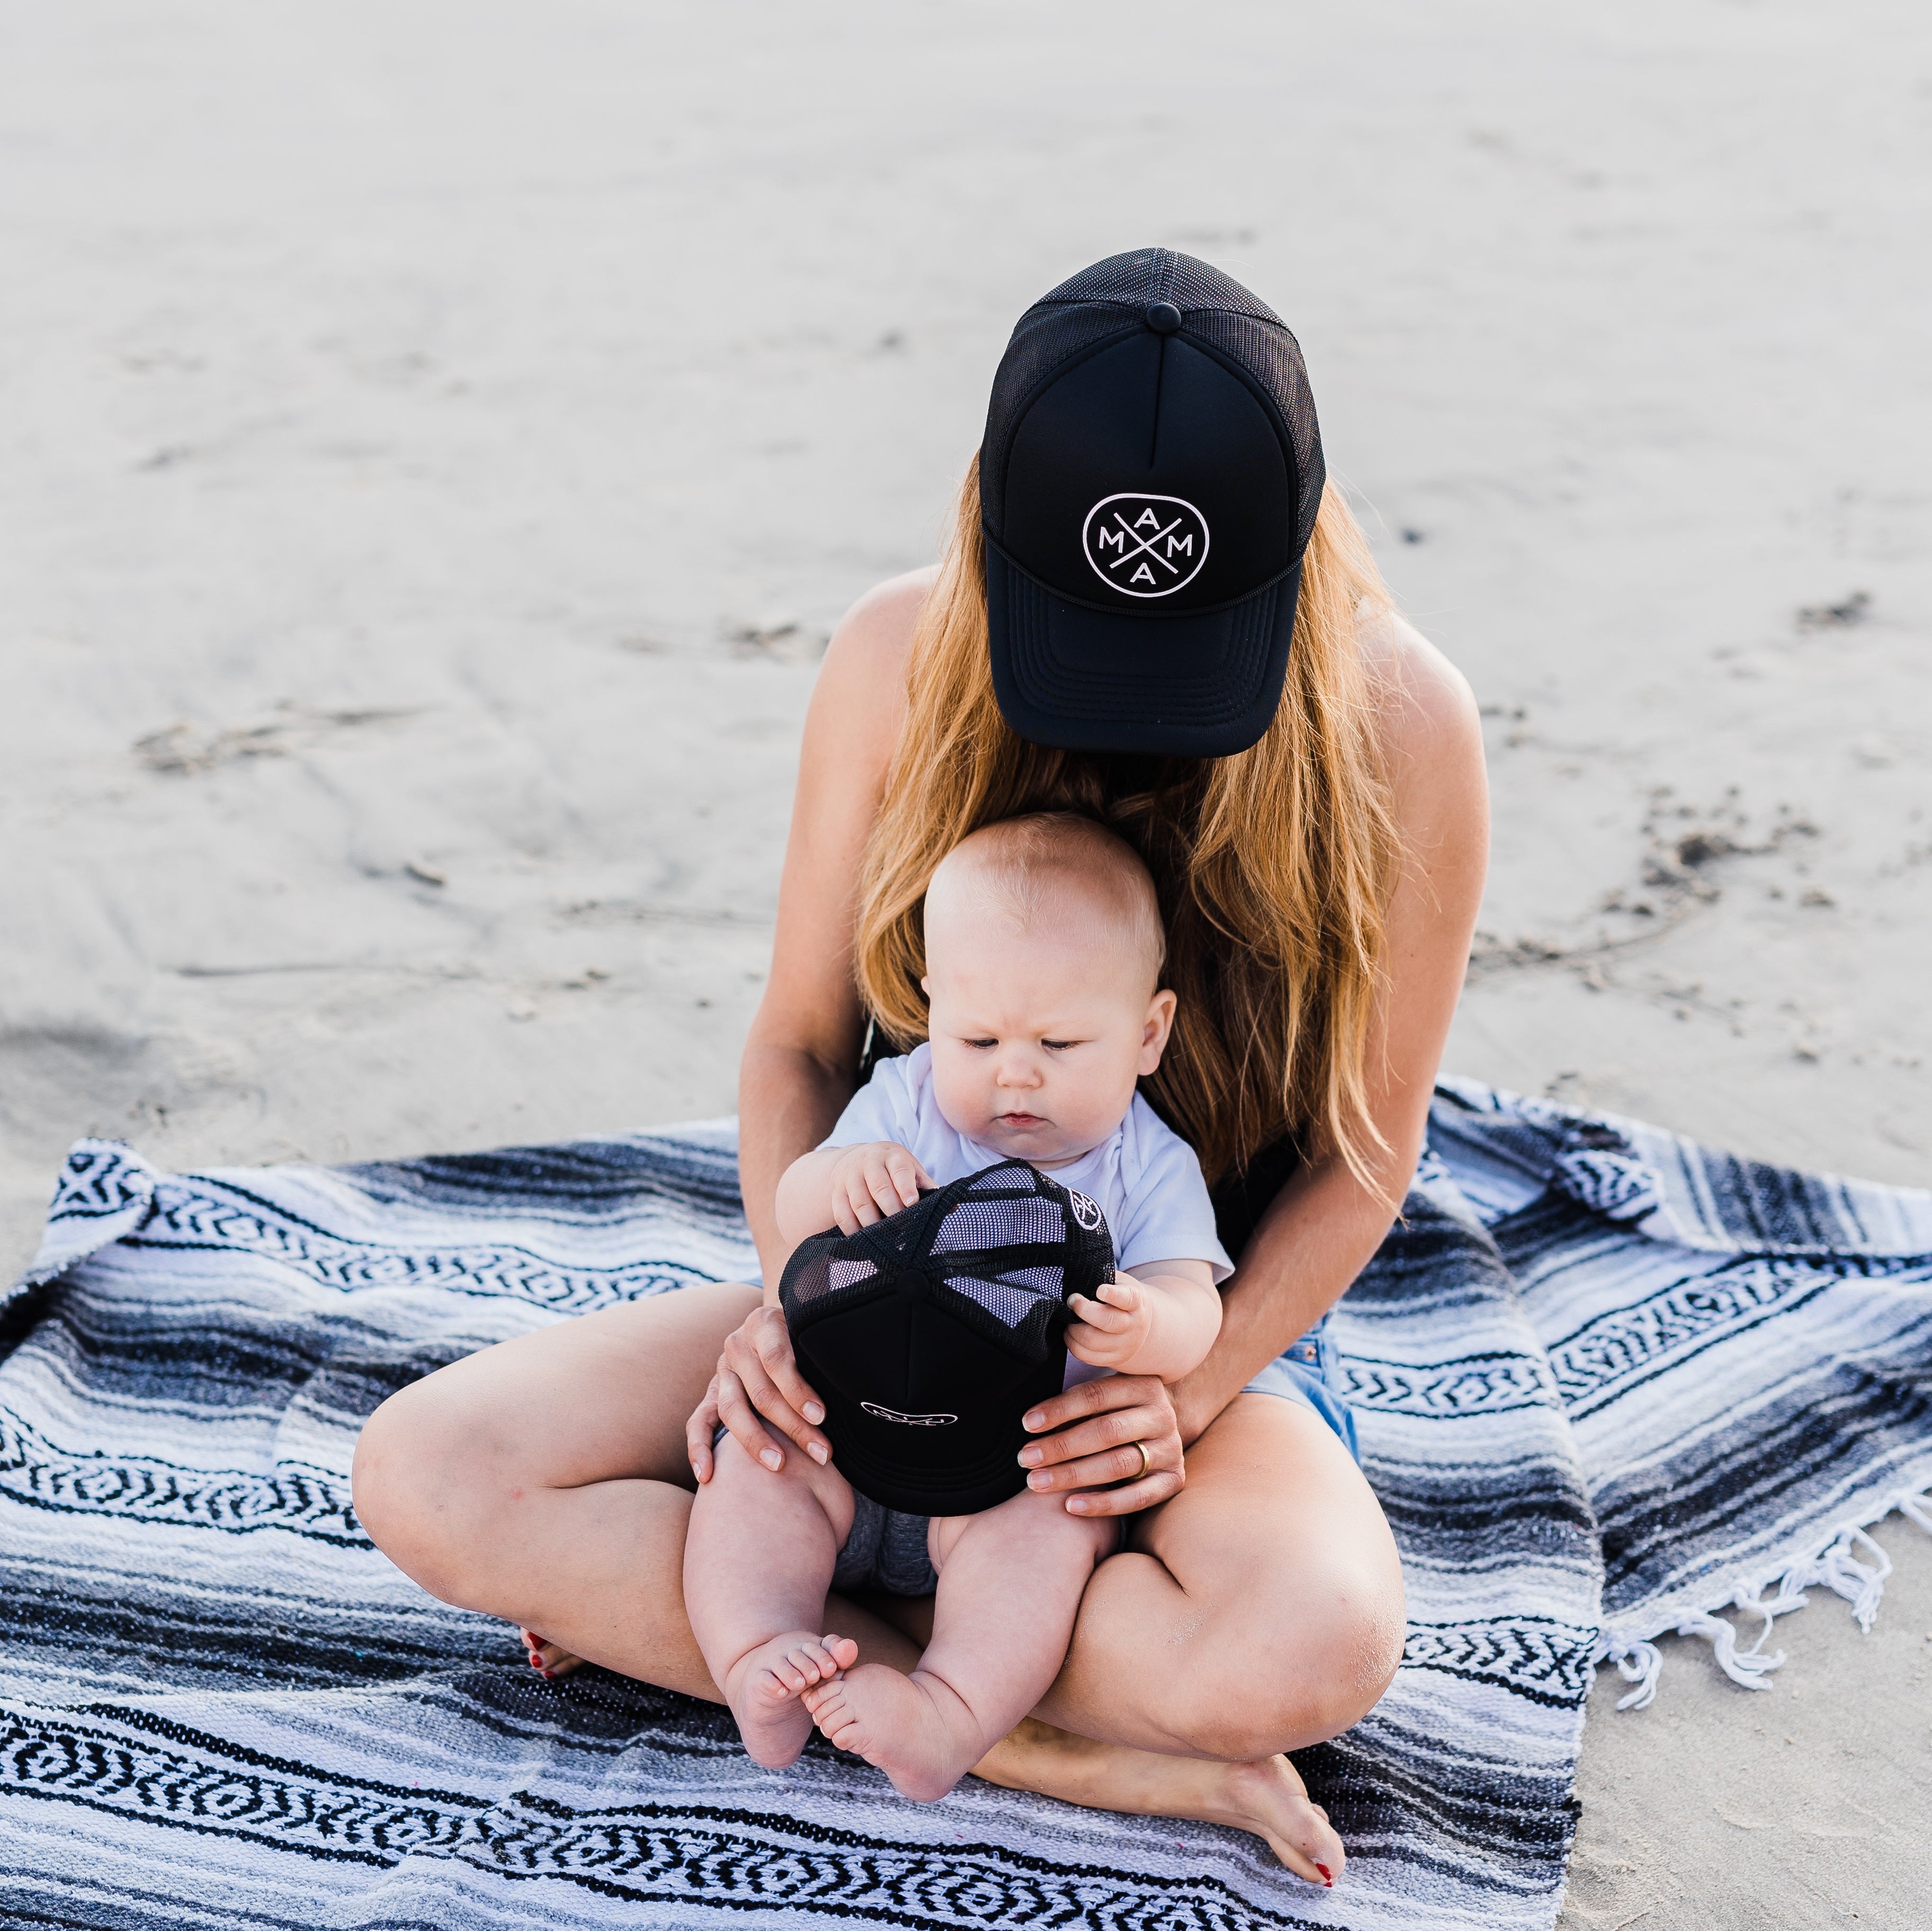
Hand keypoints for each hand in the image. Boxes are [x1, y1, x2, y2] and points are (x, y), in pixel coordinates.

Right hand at [686, 1302, 831, 1481]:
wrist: (775, 1325)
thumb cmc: (804, 1337)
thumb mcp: (811, 1333)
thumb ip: (820, 1354)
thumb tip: (852, 1387)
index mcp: (764, 1324)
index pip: (777, 1359)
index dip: (798, 1389)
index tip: (822, 1416)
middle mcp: (737, 1345)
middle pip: (761, 1390)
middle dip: (793, 1425)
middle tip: (822, 1453)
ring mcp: (721, 1371)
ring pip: (732, 1409)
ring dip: (756, 1441)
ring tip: (780, 1465)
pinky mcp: (711, 1394)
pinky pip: (698, 1422)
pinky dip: (699, 1448)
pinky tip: (707, 1475)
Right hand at [827, 1141, 931, 1231]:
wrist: (858, 1158)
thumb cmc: (892, 1168)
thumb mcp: (910, 1169)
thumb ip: (926, 1186)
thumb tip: (952, 1206)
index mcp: (892, 1155)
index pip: (900, 1170)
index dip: (906, 1187)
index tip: (912, 1203)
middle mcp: (869, 1162)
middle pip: (879, 1187)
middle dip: (892, 1209)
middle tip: (902, 1227)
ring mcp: (850, 1176)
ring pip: (860, 1203)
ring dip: (873, 1223)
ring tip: (885, 1237)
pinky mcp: (837, 1191)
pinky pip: (841, 1213)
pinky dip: (852, 1229)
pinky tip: (863, 1239)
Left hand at [1014, 1373, 1183, 1517]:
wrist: (1161, 1431)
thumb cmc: (1117, 1411)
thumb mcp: (1104, 1396)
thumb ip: (1078, 1401)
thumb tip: (1030, 1419)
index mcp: (1142, 1385)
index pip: (1096, 1396)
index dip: (1059, 1410)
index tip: (1027, 1424)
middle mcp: (1161, 1416)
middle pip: (1106, 1431)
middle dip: (1060, 1446)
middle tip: (1025, 1458)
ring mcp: (1170, 1449)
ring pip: (1118, 1465)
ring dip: (1073, 1475)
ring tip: (1037, 1482)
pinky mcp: (1173, 1481)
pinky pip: (1137, 1498)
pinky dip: (1103, 1504)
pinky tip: (1071, 1506)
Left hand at [1065, 1272, 1153, 1370]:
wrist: (1139, 1325)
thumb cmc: (1122, 1298)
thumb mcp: (1120, 1283)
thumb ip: (1103, 1279)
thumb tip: (1075, 1277)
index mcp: (1136, 1302)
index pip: (1127, 1298)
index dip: (1113, 1295)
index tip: (1100, 1290)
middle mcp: (1133, 1325)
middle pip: (1107, 1322)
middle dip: (1083, 1310)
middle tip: (1072, 1300)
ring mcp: (1124, 1345)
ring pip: (1092, 1341)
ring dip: (1073, 1328)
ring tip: (1069, 1318)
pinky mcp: (1113, 1359)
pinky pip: (1086, 1356)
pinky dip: (1072, 1343)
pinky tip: (1071, 1332)